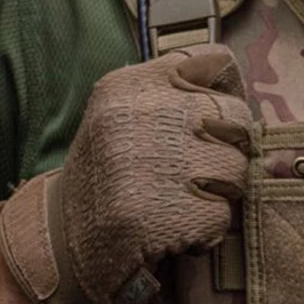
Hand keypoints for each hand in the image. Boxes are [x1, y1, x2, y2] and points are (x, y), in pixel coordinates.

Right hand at [0, 44, 251, 303]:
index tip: (216, 120)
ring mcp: (149, 166)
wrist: (61, 242)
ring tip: (181, 200)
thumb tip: (242, 96)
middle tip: (198, 171)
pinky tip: (174, 228)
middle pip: (237, 118)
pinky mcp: (160, 216)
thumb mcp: (124, 115)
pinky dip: (207, 229)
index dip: (228, 93)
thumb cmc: (108, 174)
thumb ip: (175, 94)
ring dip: (220, 192)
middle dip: (229, 149)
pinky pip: (222, 215)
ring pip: (236, 168)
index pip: (217, 61)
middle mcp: (138, 117)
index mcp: (130, 84)